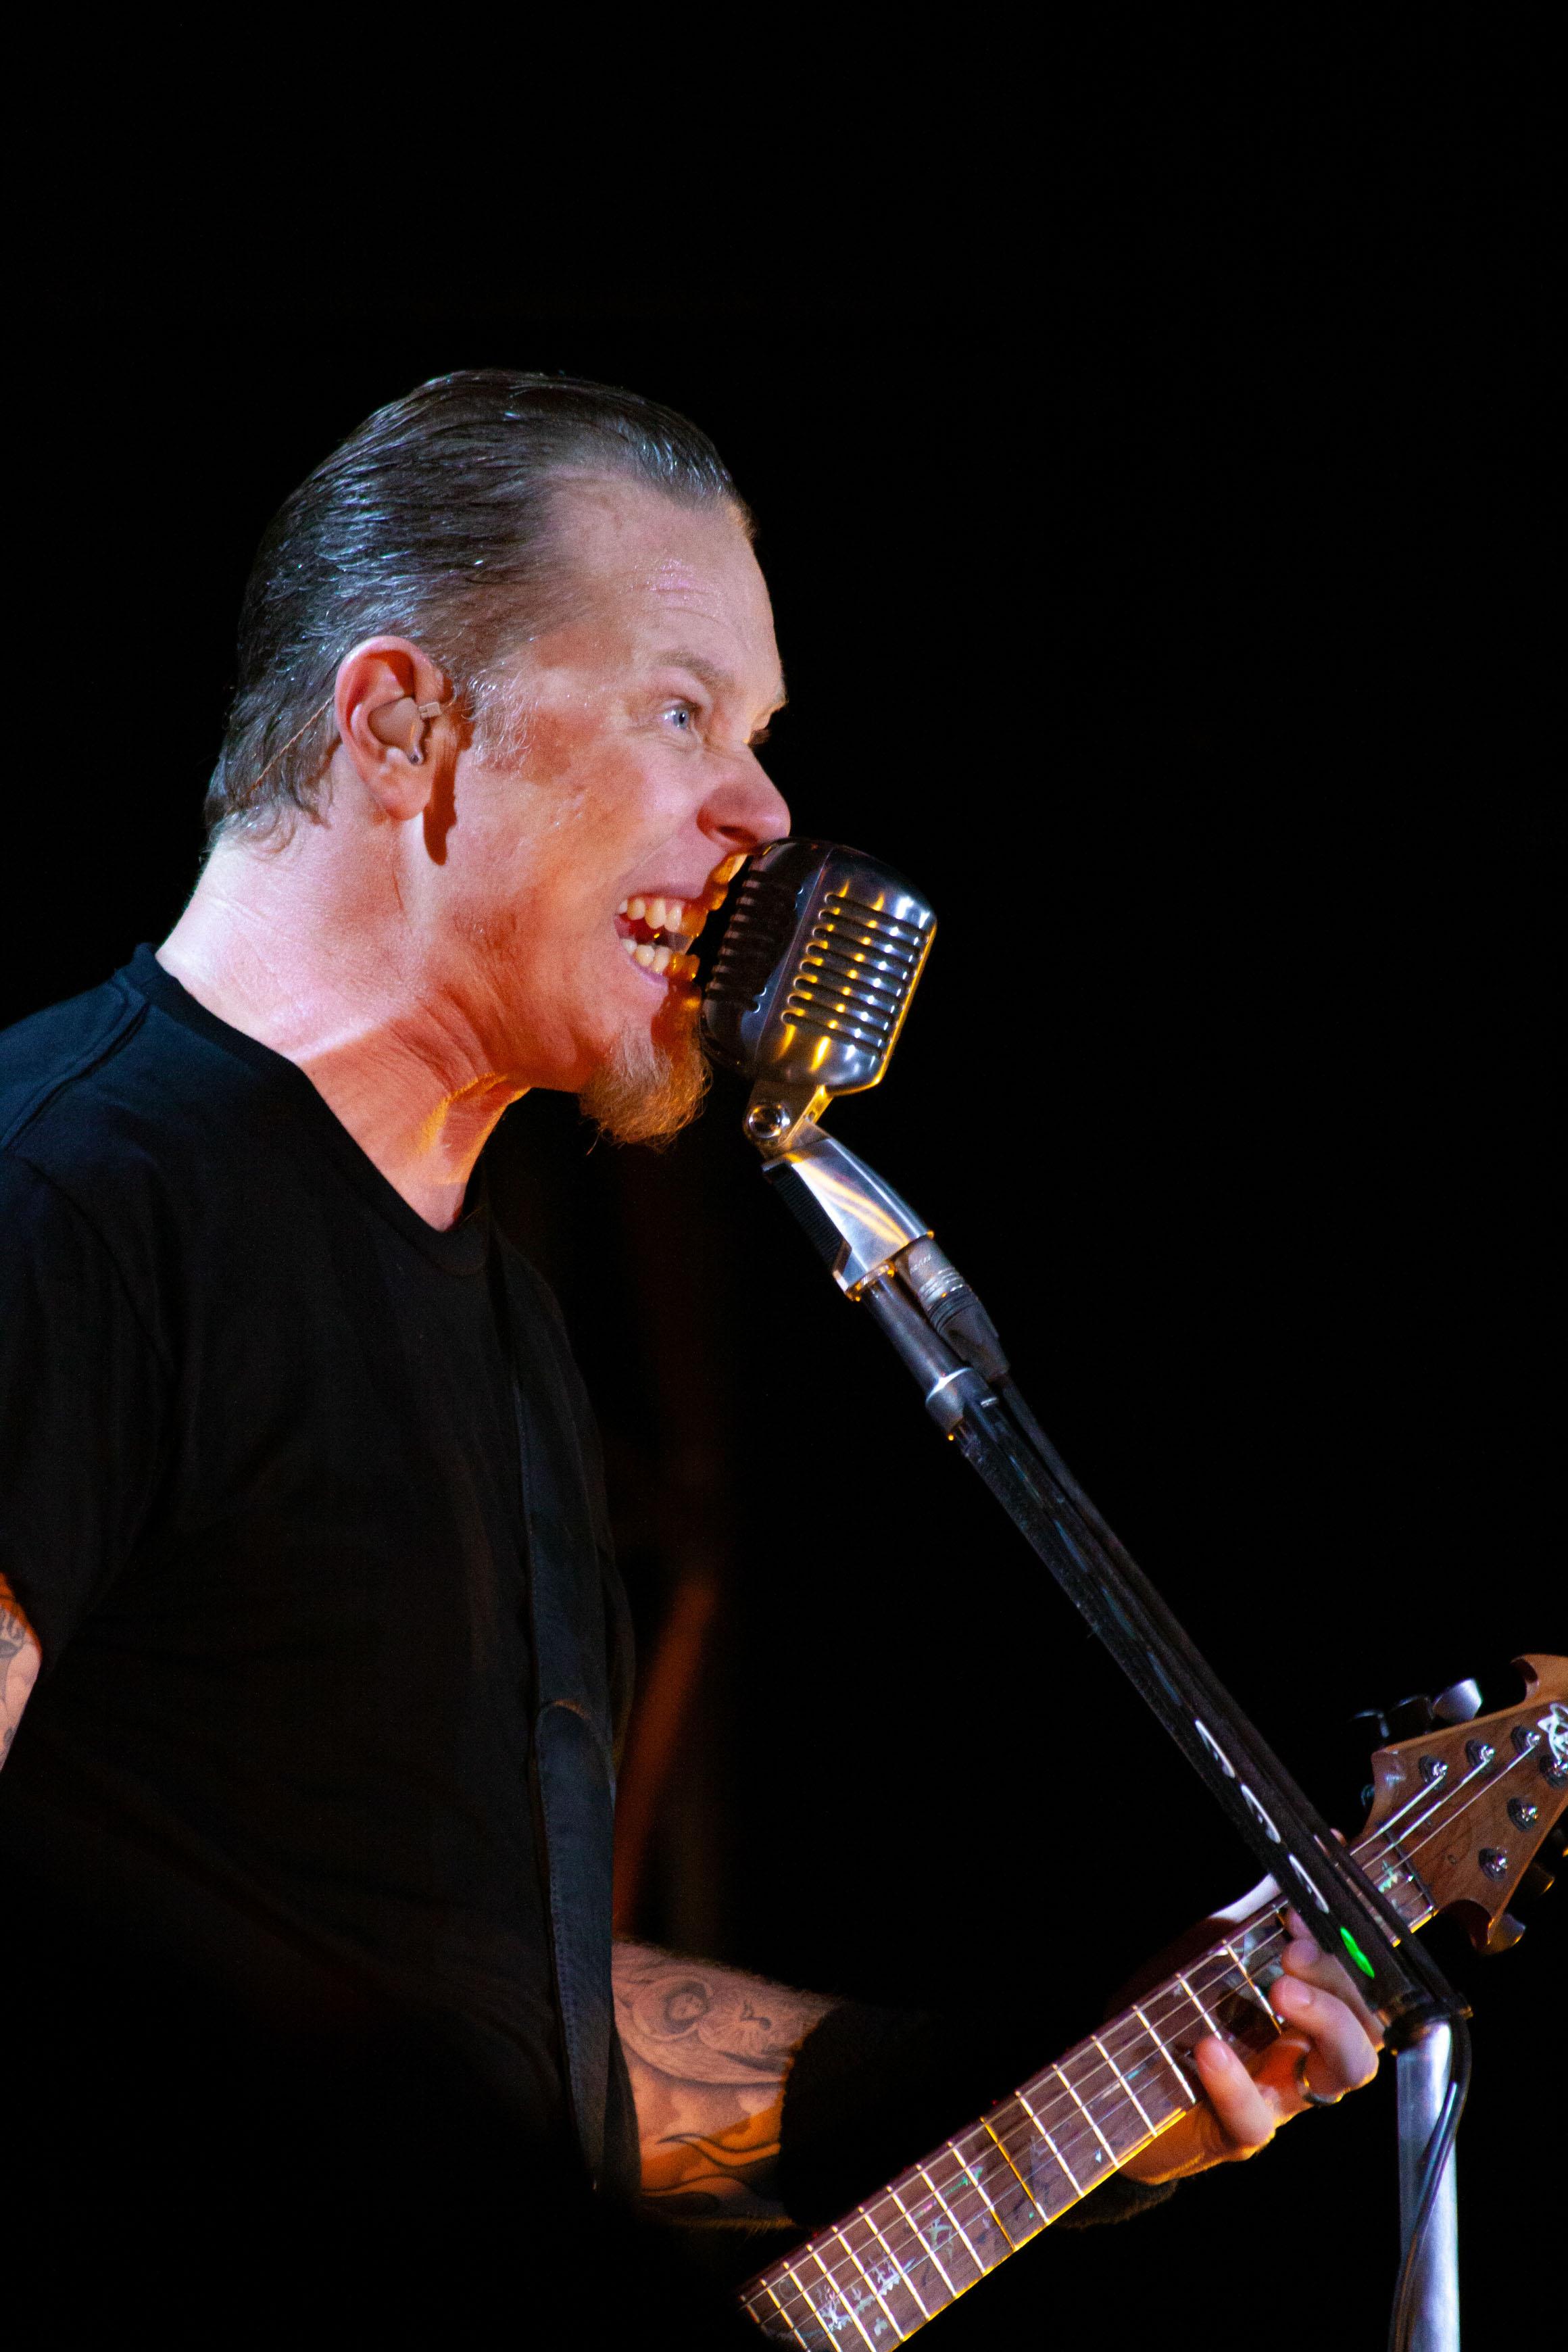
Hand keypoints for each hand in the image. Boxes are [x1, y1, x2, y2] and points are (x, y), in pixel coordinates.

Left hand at [1122, 1910, 1383, 2182]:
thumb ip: (1263, 1907)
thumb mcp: (1217, 1945)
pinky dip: (1235, 2084)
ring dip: (1323, 2022)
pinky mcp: (1235, 2133)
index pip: (1362, 1981)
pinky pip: (1254, 2119)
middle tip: (1295, 1952)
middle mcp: (1308, 2054)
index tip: (1303, 1914)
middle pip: (1369, 2024)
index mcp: (1310, 2011)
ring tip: (1280, 1988)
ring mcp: (1279, 2097)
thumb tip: (1321, 1844)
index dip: (1350, 1948)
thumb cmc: (1180, 2008)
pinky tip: (1210, 2049)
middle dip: (1342, 1983)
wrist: (1118, 2077)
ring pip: (1343, 2073)